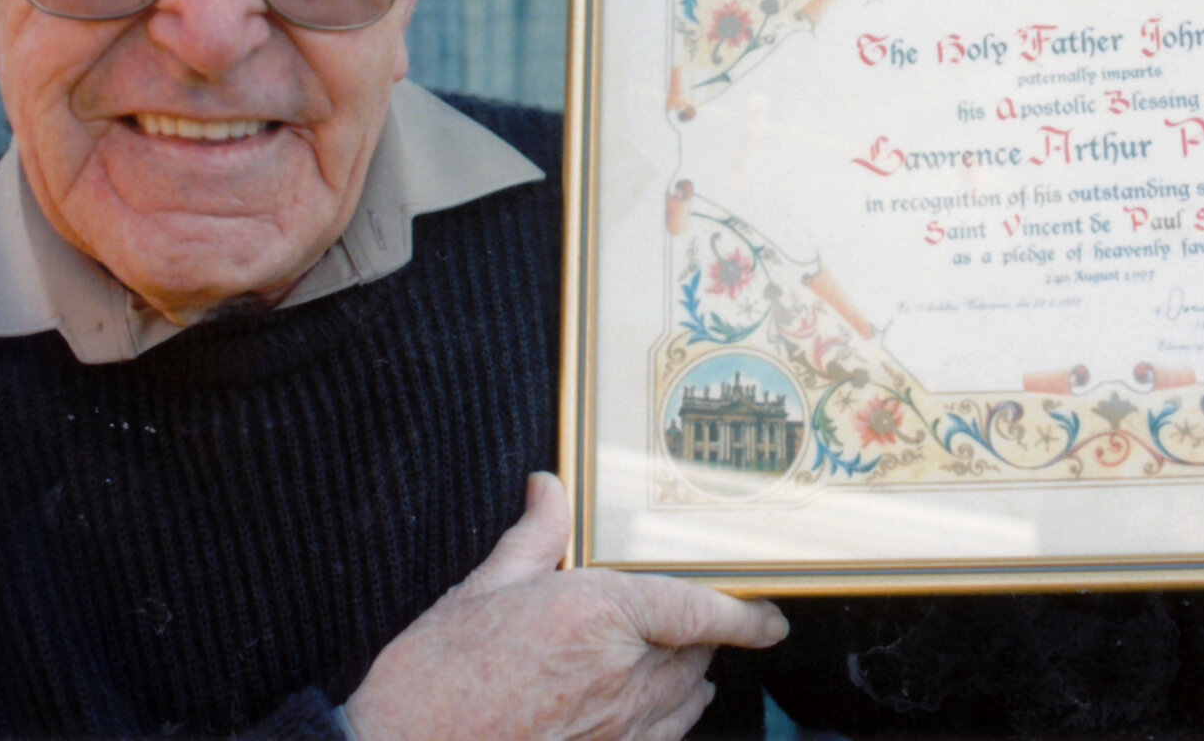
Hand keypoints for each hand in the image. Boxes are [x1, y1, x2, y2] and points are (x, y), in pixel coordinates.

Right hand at [344, 472, 787, 740]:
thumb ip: (532, 537)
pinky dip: (673, 719)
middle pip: (694, 653)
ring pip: (683, 699)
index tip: (771, 618)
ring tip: (687, 660)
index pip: (695, 609)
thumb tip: (549, 488)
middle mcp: (619, 674)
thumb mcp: (480, 590)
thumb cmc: (432, 677)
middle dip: (705, 636)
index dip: (743, 615)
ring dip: (692, 677)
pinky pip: (661, 739)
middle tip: (704, 617)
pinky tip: (666, 710)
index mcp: (597, 615)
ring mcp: (613, 729)